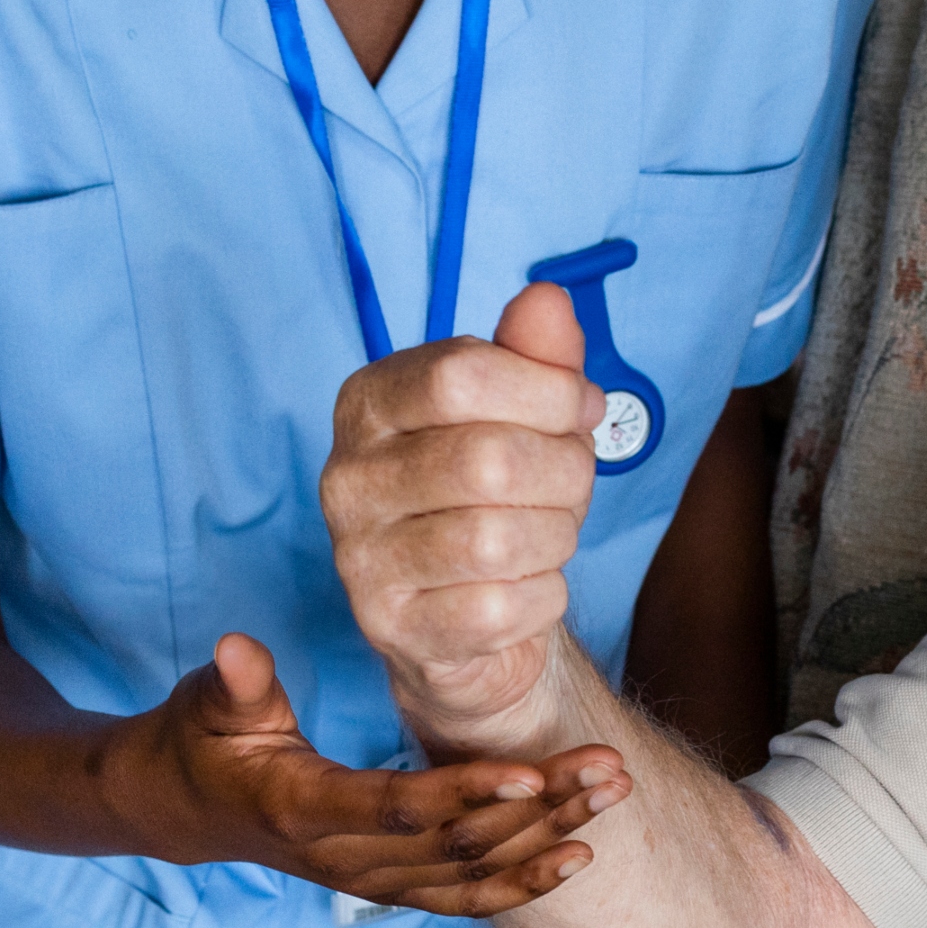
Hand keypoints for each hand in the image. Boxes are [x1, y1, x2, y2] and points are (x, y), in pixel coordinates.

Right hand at [108, 633, 628, 915]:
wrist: (181, 812)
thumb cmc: (198, 742)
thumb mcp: (208, 706)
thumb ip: (235, 686)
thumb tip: (236, 649)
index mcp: (302, 809)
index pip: (396, 809)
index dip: (463, 792)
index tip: (528, 772)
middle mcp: (343, 858)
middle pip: (455, 844)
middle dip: (540, 808)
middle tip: (610, 767)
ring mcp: (369, 879)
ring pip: (472, 874)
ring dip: (550, 839)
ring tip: (614, 795)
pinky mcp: (388, 884)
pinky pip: (464, 900)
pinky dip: (524, 885)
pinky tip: (581, 856)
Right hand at [325, 282, 608, 743]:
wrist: (473, 619)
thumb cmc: (502, 498)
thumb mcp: (527, 413)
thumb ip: (536, 354)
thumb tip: (546, 299)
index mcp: (369, 402)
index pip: (460, 374)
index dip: (547, 390)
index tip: (580, 409)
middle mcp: (346, 477)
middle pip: (488, 460)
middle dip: (564, 472)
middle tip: (574, 482)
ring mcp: (359, 560)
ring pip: (496, 539)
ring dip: (555, 536)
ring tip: (549, 533)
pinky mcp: (391, 629)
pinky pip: (500, 607)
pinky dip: (543, 596)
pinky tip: (528, 587)